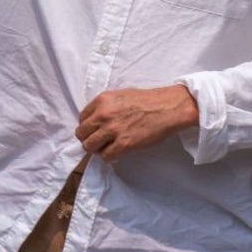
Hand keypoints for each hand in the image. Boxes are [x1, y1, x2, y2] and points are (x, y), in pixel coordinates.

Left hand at [76, 85, 199, 161]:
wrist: (169, 107)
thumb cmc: (149, 100)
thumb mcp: (122, 95)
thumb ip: (106, 106)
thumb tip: (96, 120)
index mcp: (103, 100)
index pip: (82, 118)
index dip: (88, 126)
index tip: (95, 130)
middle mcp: (104, 114)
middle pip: (82, 134)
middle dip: (90, 138)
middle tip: (100, 141)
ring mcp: (113, 130)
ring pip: (89, 147)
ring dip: (97, 149)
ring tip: (108, 147)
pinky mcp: (123, 144)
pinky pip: (105, 156)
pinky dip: (109, 156)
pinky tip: (117, 151)